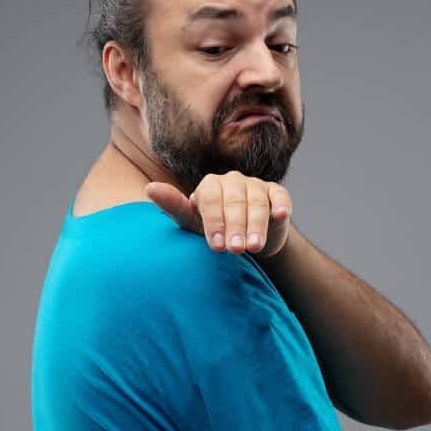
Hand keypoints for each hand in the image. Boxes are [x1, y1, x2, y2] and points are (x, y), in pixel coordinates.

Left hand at [145, 171, 292, 258]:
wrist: (245, 239)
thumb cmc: (213, 230)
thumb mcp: (193, 223)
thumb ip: (174, 207)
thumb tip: (150, 188)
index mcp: (209, 185)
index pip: (210, 198)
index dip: (214, 222)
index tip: (217, 246)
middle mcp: (232, 181)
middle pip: (234, 200)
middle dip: (235, 226)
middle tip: (235, 249)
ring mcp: (255, 185)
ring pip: (256, 201)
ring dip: (256, 224)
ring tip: (254, 246)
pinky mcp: (275, 193)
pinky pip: (279, 195)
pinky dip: (280, 204)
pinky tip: (280, 216)